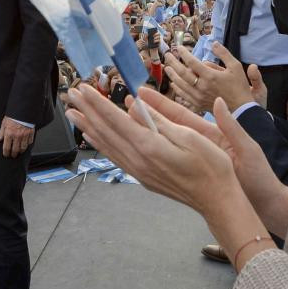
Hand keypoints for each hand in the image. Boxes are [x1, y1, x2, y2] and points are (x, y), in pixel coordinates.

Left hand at [0, 117, 33, 158]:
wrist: (23, 110)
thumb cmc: (13, 116)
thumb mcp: (4, 123)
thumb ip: (1, 133)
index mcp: (9, 133)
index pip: (6, 147)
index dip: (6, 153)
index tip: (6, 155)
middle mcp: (17, 136)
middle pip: (15, 150)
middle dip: (13, 154)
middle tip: (13, 155)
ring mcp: (24, 135)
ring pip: (23, 148)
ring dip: (21, 151)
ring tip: (19, 152)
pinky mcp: (31, 133)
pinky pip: (30, 142)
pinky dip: (28, 145)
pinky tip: (26, 145)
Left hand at [64, 85, 240, 218]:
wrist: (217, 200)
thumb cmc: (211, 166)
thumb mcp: (190, 136)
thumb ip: (159, 121)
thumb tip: (134, 106)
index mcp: (149, 146)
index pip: (116, 119)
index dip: (97, 102)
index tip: (83, 88)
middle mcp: (138, 160)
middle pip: (106, 131)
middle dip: (87, 110)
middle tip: (70, 94)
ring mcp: (139, 171)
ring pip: (106, 144)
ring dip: (88, 126)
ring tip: (72, 112)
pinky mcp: (142, 177)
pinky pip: (114, 156)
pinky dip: (101, 143)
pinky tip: (94, 136)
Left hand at [164, 44, 266, 113]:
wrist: (242, 109)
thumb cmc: (239, 86)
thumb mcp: (235, 67)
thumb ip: (224, 53)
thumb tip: (213, 43)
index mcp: (210, 76)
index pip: (192, 62)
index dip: (183, 54)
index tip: (178, 47)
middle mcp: (202, 86)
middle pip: (182, 73)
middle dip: (173, 62)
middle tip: (167, 55)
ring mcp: (198, 97)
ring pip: (180, 85)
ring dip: (172, 75)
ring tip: (167, 67)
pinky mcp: (198, 104)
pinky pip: (183, 95)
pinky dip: (177, 89)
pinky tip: (174, 83)